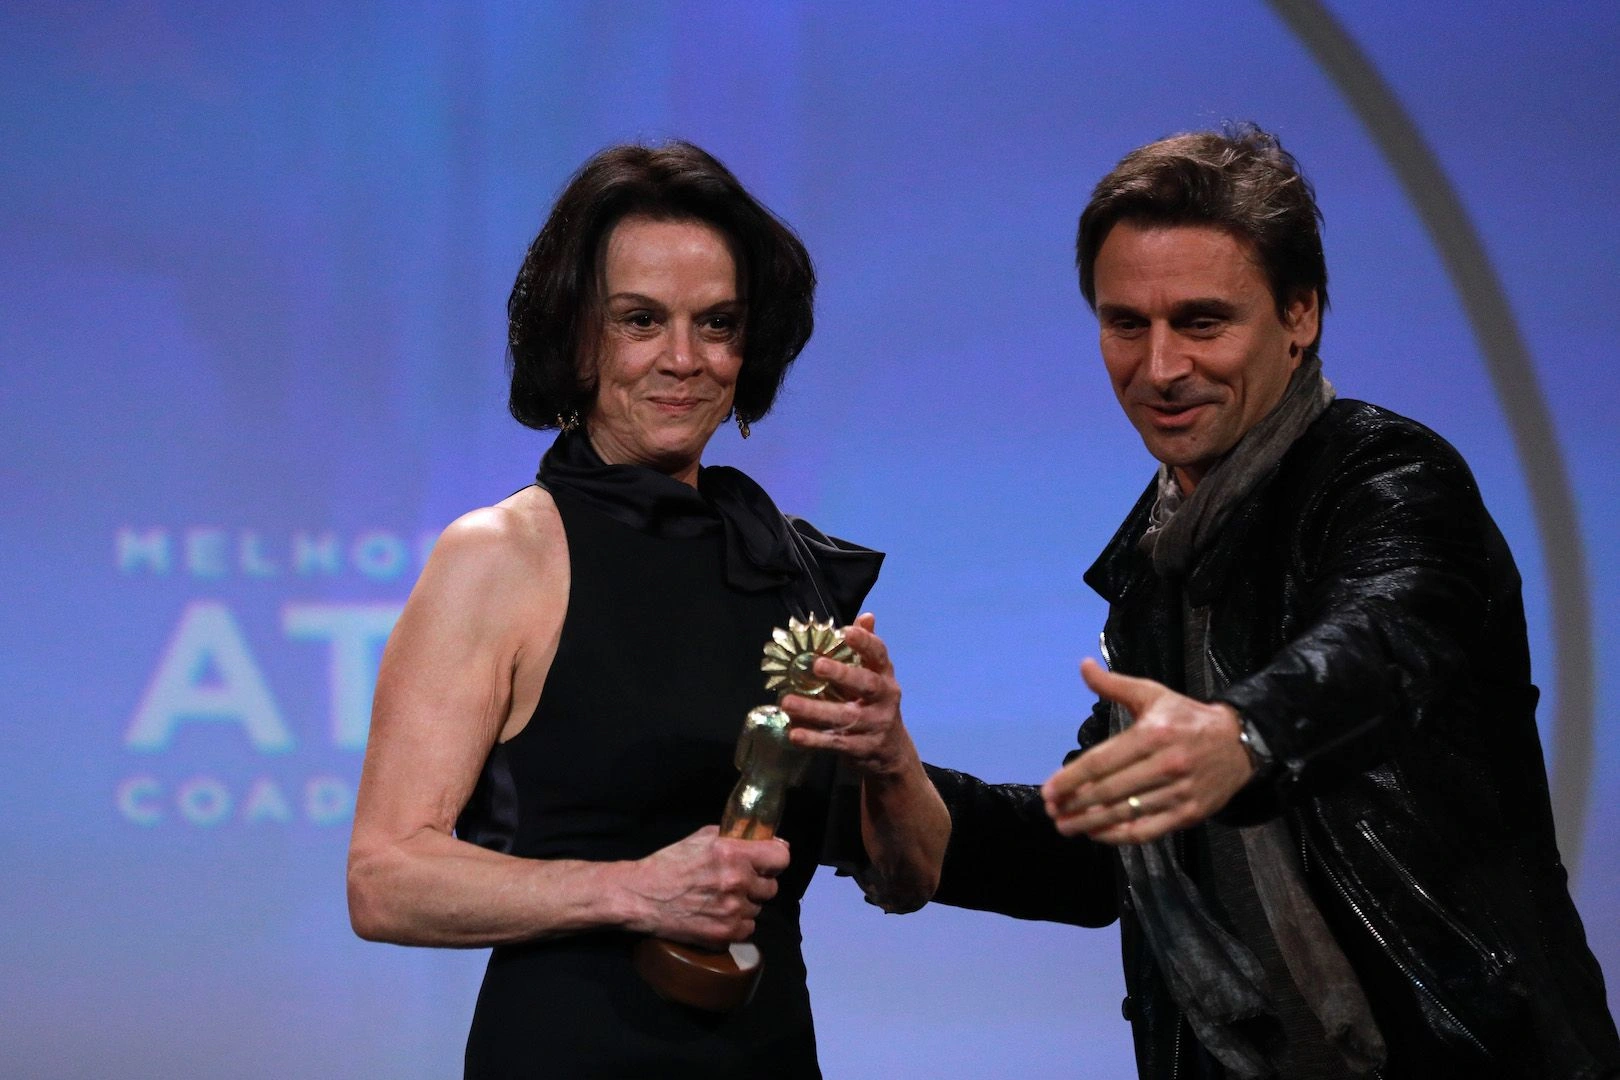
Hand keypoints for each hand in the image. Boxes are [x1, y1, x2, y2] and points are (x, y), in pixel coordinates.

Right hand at [623, 825, 789, 947]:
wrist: (642, 896)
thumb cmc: (670, 863)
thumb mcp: (703, 838)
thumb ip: (736, 838)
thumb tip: (769, 841)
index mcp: (733, 853)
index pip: (781, 857)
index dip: (775, 858)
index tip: (768, 861)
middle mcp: (737, 882)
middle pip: (771, 887)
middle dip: (757, 883)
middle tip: (737, 882)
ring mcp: (732, 911)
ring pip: (759, 909)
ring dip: (745, 904)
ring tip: (721, 899)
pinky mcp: (725, 934)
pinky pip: (748, 929)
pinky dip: (737, 923)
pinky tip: (719, 915)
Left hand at [779, 613, 915, 777]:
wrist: (891, 751)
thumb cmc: (874, 703)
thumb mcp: (875, 676)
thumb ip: (866, 649)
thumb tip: (866, 616)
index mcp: (885, 675)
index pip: (879, 654)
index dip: (865, 642)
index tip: (846, 631)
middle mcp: (884, 698)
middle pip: (866, 684)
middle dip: (842, 674)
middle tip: (816, 665)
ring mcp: (875, 725)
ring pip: (845, 717)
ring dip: (815, 710)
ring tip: (787, 703)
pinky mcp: (862, 748)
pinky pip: (836, 743)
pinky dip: (814, 739)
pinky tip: (794, 733)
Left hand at [1042, 658, 1252, 844]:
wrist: (1240, 742)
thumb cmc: (1187, 718)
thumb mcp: (1153, 694)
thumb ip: (1114, 685)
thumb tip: (1083, 666)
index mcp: (1153, 734)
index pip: (1102, 761)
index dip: (1072, 778)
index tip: (1049, 790)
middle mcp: (1165, 764)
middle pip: (1109, 791)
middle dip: (1075, 803)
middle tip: (1052, 811)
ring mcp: (1179, 792)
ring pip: (1126, 813)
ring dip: (1090, 823)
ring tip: (1066, 825)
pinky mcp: (1189, 814)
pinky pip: (1147, 831)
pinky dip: (1119, 836)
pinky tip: (1097, 834)